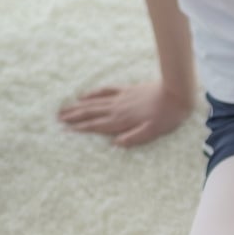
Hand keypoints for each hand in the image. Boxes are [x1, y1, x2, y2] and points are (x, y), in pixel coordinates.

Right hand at [58, 81, 193, 146]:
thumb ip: (134, 138)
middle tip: (56, 119)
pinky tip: (84, 95)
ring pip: (94, 102)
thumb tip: (115, 144)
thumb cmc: (167, 117)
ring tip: (63, 108)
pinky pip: (105, 91)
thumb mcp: (153, 132)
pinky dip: (93, 93)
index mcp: (122, 121)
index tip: (65, 130)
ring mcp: (121, 98)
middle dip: (73, 117)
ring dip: (78, 106)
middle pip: (90, 113)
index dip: (80, 128)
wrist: (176, 93)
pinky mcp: (127, 90)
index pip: (96, 126)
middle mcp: (117, 109)